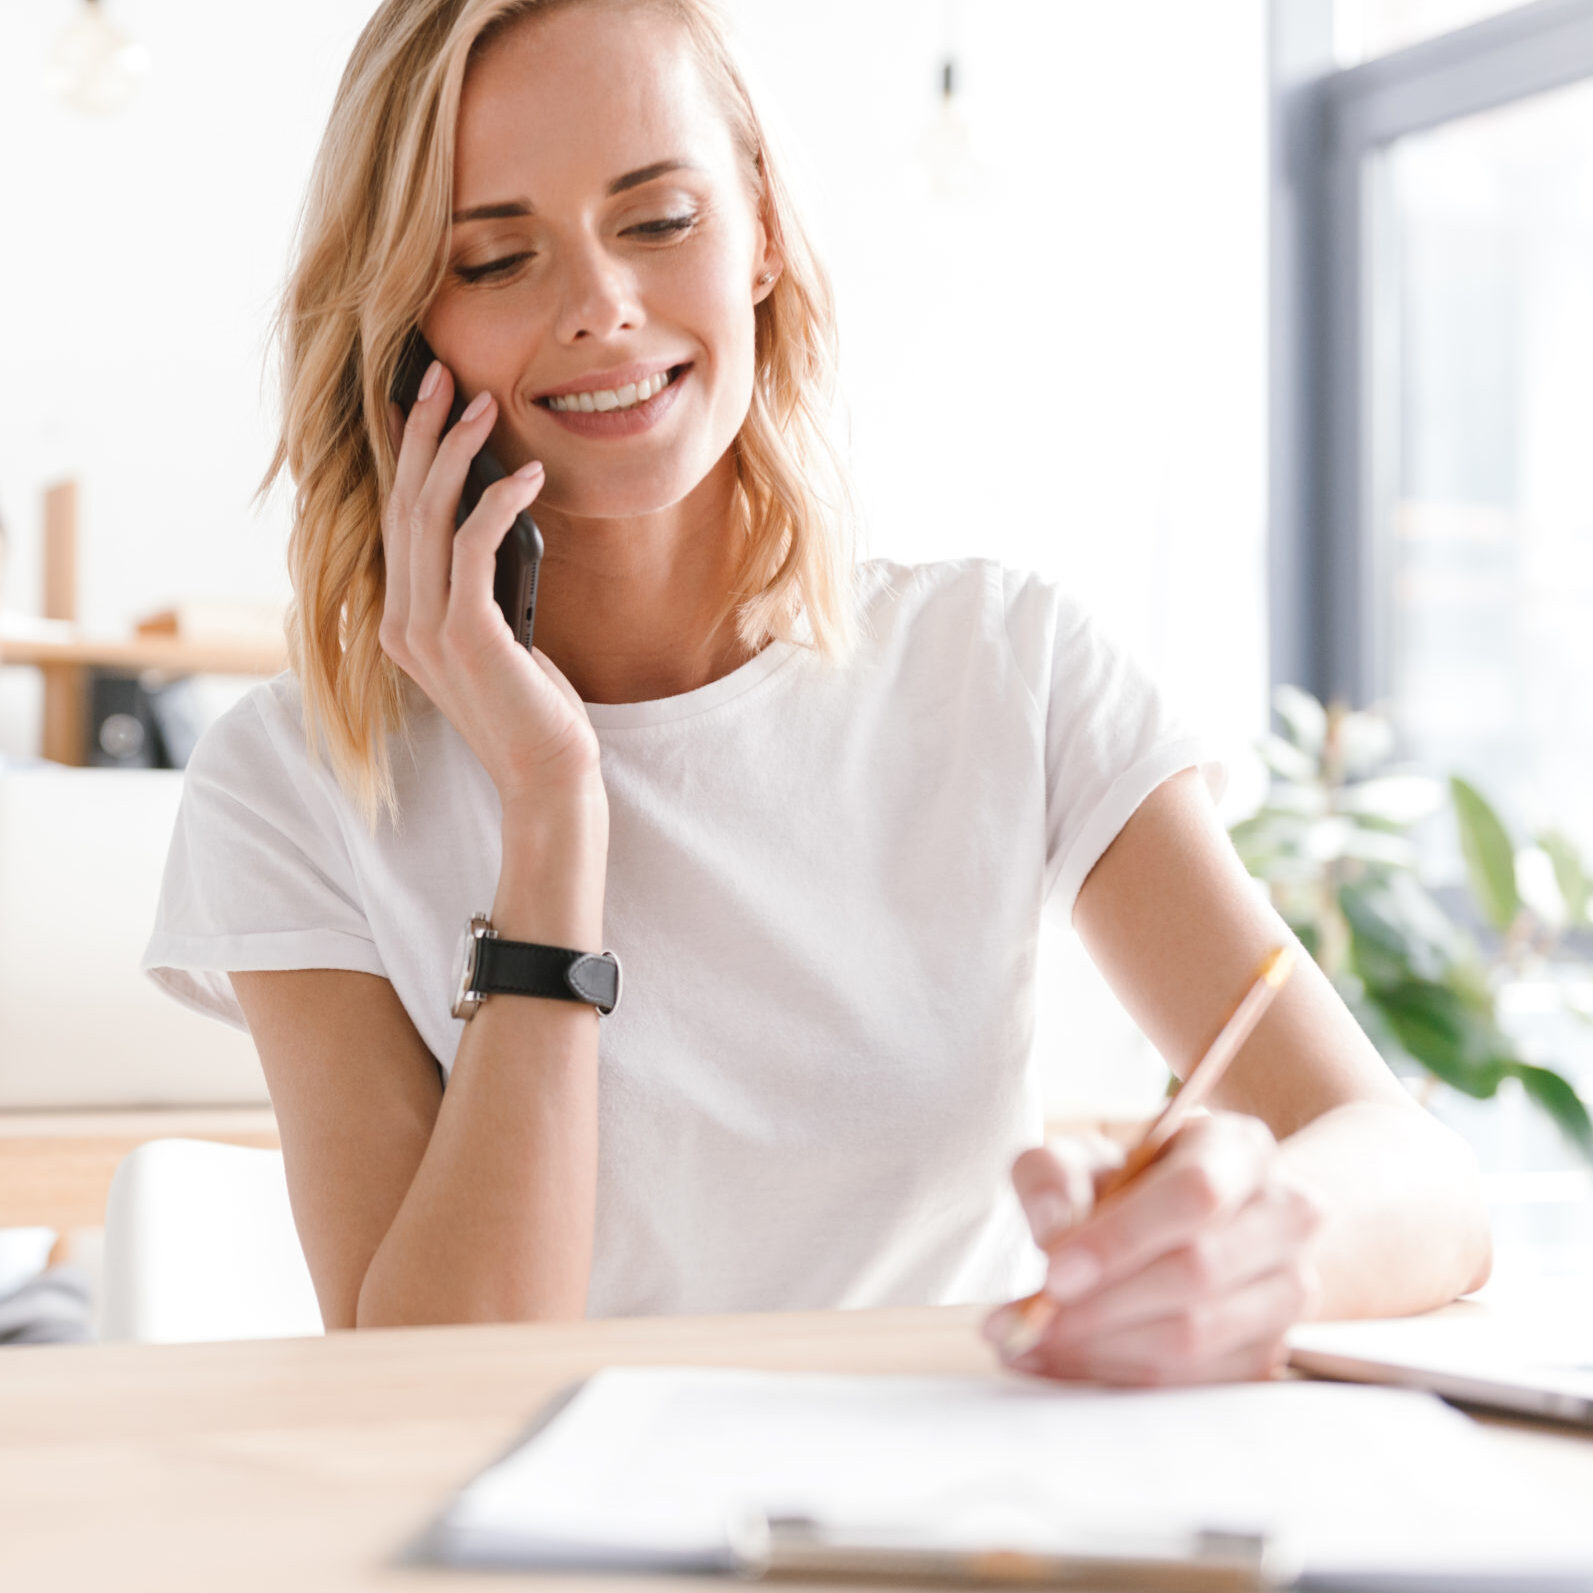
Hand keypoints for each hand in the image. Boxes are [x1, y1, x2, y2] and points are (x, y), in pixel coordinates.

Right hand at [381, 360, 598, 805]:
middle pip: (402, 505)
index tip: (425, 405)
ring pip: (429, 516)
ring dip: (457, 453)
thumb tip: (492, 523)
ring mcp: (426, 630)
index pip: (395, 521)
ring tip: (484, 406)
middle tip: (441, 376)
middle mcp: (400, 623)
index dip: (407, 458)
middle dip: (421, 434)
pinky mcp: (467, 633)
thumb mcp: (497, 638)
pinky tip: (527, 475)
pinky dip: (498, 502)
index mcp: (400, 623)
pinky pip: (473, 546)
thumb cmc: (532, 709)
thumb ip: (477, 591)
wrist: (545, 776)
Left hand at [983, 1113, 1325, 1385]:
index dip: (1123, 1237)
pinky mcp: (1270, 1352)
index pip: (1195, 1194)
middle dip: (1100, 1303)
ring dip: (1101, 1348)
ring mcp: (1288, 1290)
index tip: (1053, 1271)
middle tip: (1025, 1319)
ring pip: (1196, 1336)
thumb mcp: (1080, 1157)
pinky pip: (1192, 1381)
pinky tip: (1061, 1362)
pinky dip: (1116, 1377)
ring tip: (1029, 1343)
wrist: (1184, 1226)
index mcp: (1241, 1150)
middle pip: (1196, 1271)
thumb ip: (1053, 1176)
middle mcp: (1284, 1217)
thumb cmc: (1128, 1185)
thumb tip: (1053, 1229)